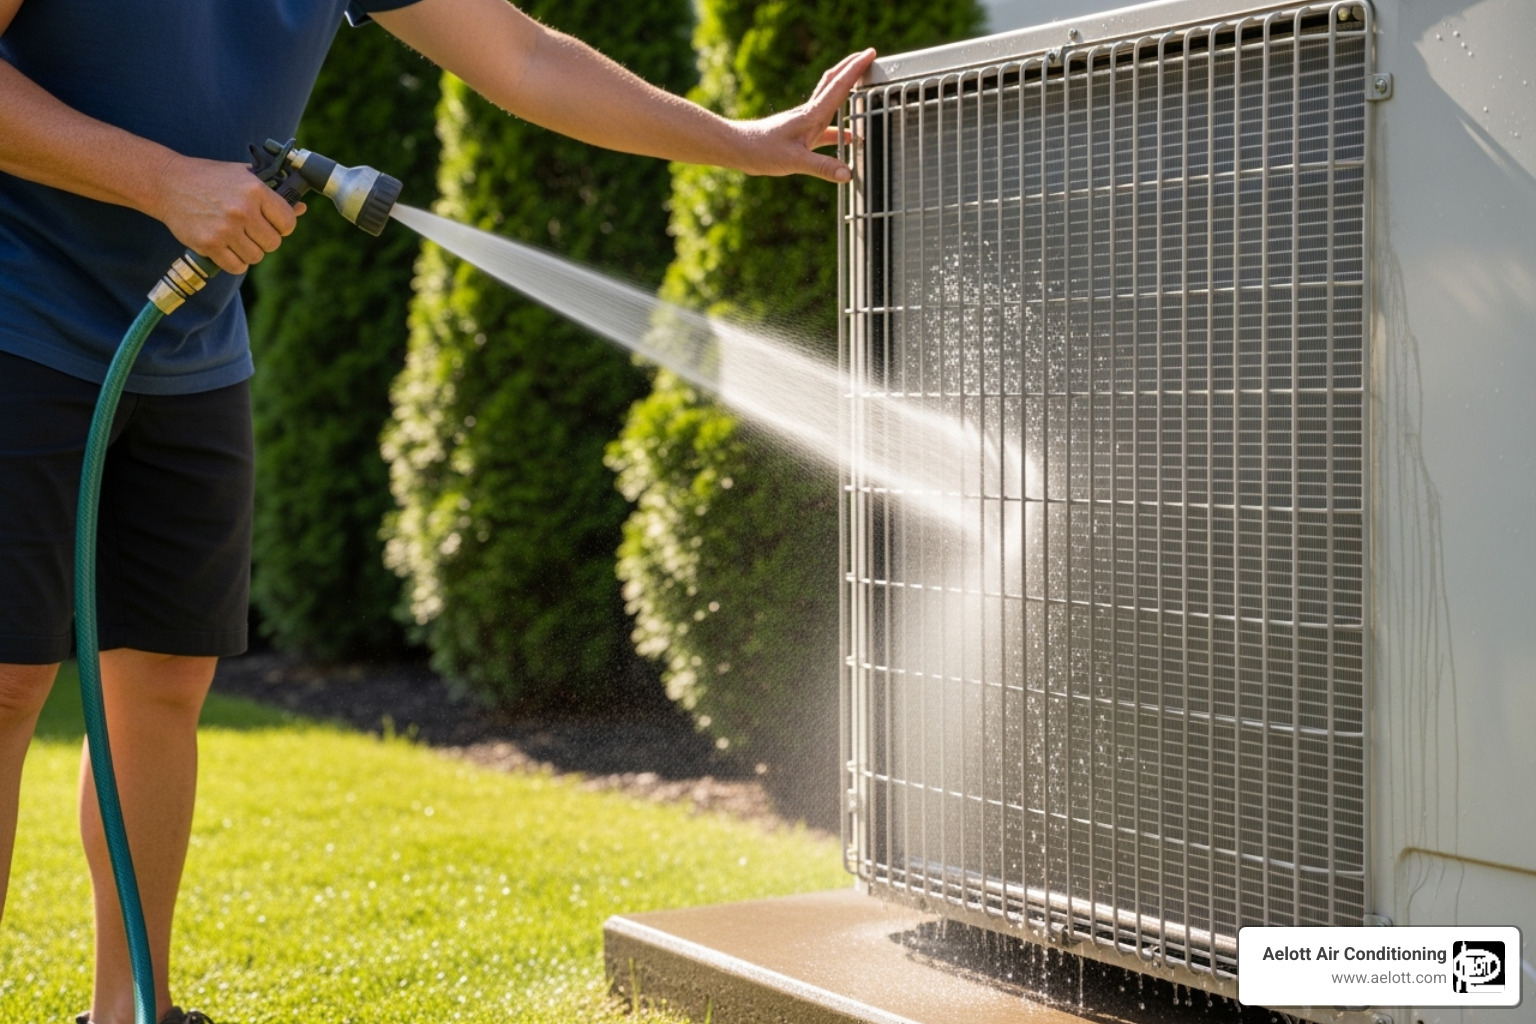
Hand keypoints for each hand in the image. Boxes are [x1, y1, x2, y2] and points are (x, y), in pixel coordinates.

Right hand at [151, 154, 306, 274]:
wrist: (168, 183)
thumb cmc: (210, 178)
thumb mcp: (243, 176)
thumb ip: (272, 194)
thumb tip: (301, 209)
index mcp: (254, 190)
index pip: (288, 222)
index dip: (283, 225)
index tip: (273, 223)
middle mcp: (242, 210)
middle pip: (273, 243)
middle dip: (265, 239)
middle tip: (251, 230)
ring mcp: (225, 229)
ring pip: (256, 257)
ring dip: (249, 251)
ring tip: (236, 237)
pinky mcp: (209, 245)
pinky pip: (237, 267)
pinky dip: (235, 262)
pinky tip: (227, 247)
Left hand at [733, 47, 875, 181]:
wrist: (737, 148)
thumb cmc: (761, 151)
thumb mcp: (793, 161)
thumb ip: (822, 168)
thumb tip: (847, 174)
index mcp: (811, 116)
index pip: (839, 87)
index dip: (856, 69)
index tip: (870, 53)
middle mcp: (809, 114)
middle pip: (834, 83)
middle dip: (851, 68)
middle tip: (868, 55)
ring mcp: (804, 123)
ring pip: (829, 100)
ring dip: (845, 89)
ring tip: (862, 85)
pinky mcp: (799, 134)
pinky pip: (825, 125)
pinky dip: (839, 126)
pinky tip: (847, 137)